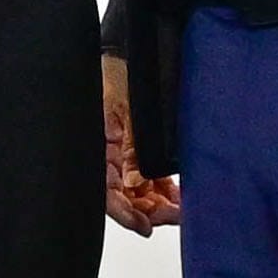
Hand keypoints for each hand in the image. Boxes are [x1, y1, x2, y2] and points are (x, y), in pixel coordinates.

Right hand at [99, 57, 175, 235]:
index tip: (144, 226)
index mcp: (96, 148)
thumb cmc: (115, 72)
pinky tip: (177, 194)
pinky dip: (161, 188)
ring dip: (158, 202)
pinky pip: (147, 177)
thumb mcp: (125, 109)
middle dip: (149, 210)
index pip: (106, 193)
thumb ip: (130, 147)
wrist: (126, 51)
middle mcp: (107, 156)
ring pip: (138, 191)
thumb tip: (134, 182)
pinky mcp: (135, 150)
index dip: (124, 214)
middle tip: (174, 214)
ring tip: (180, 207)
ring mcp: (121, 154)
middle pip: (125, 197)